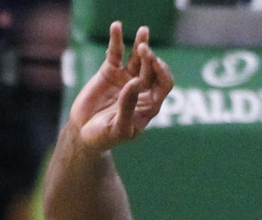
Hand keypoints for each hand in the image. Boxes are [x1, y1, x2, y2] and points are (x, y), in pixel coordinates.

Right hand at [70, 22, 172, 150]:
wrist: (85, 134)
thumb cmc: (106, 138)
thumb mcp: (119, 129)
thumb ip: (128, 108)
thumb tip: (135, 83)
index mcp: (150, 105)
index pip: (164, 84)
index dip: (163, 73)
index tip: (156, 65)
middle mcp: (141, 90)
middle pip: (152, 68)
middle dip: (150, 58)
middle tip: (144, 50)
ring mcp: (126, 79)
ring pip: (137, 58)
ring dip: (141, 44)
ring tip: (144, 32)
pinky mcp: (110, 72)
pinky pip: (115, 53)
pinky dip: (116, 41)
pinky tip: (117, 27)